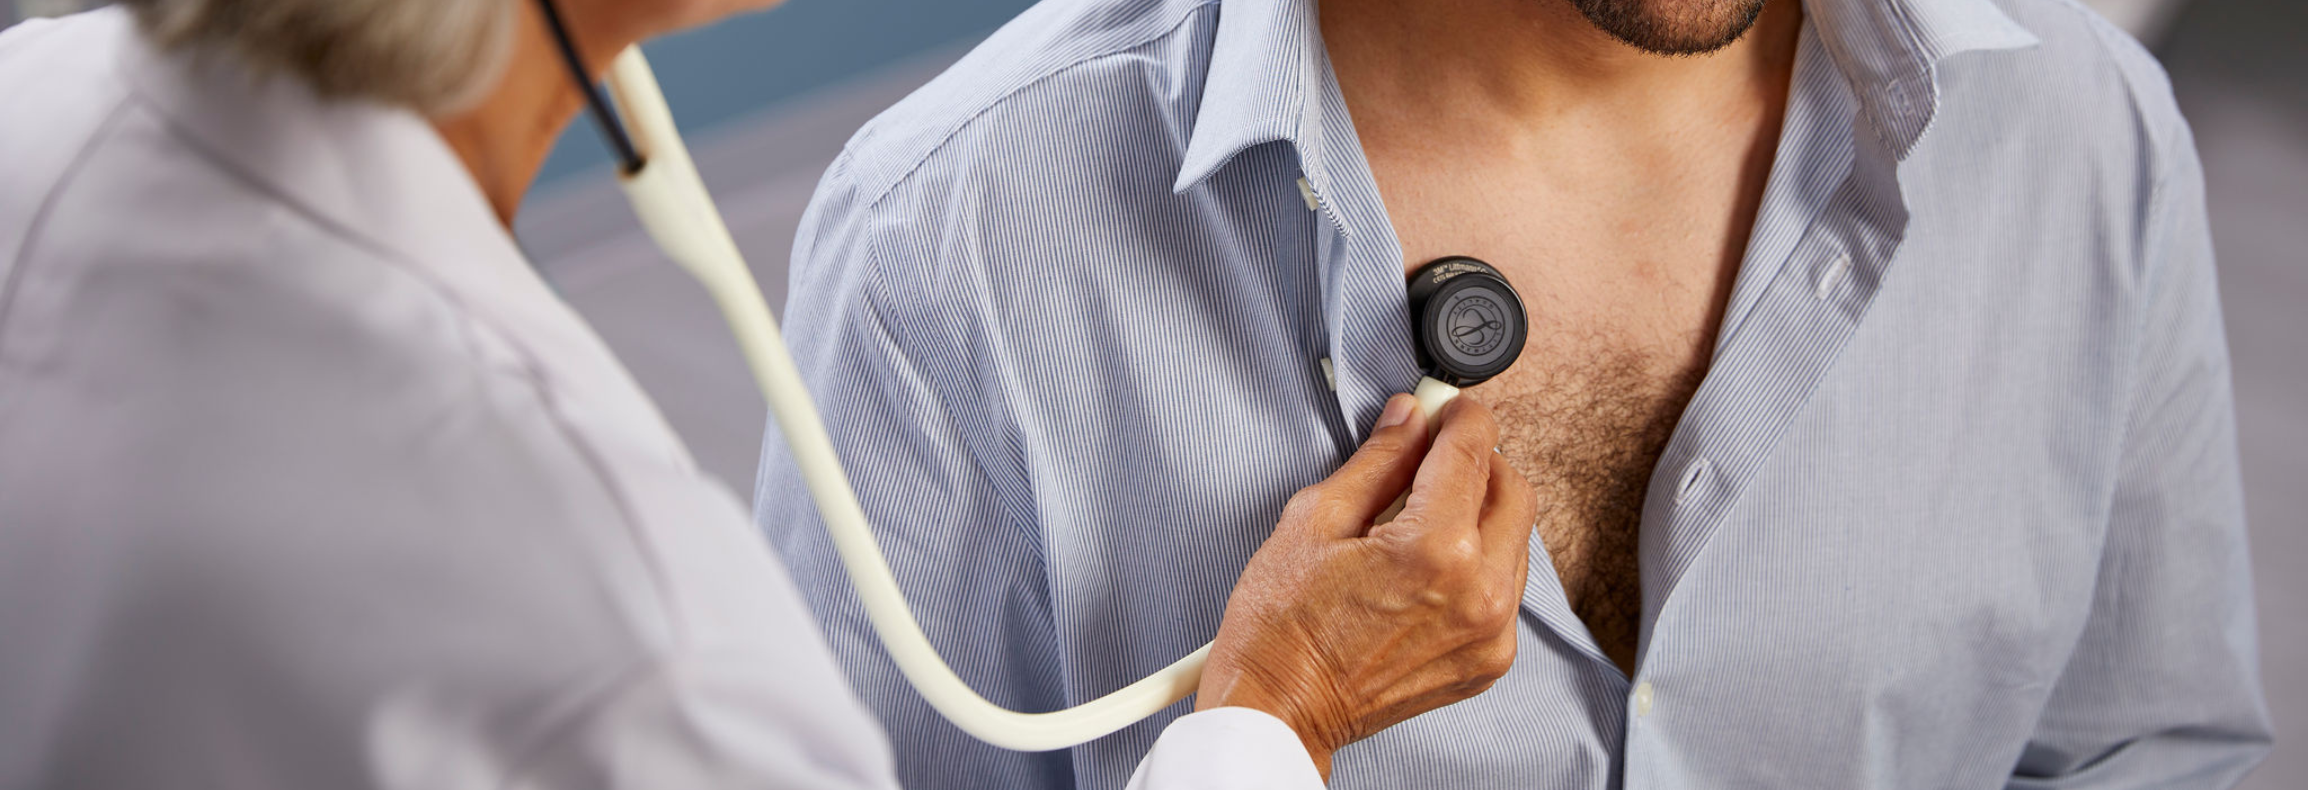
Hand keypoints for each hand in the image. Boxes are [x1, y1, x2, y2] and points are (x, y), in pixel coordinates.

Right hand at [1195, 393, 1537, 777]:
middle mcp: (1479, 593)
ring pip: (1516, 540)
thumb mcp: (1314, 521)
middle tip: (1433, 453)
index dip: (1459, 415)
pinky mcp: (1489, 660)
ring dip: (1481, 513)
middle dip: (1478, 461)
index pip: (1473, 450)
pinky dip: (1479, 563)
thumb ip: (1377, 462)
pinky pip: (1505, 589)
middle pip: (1513, 491)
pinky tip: (1428, 563)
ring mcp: (1490, 632)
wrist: (1281, 709)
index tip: (1445, 406)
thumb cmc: (1282, 628)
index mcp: (1435, 551)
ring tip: (1421, 515)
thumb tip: (1409, 420)